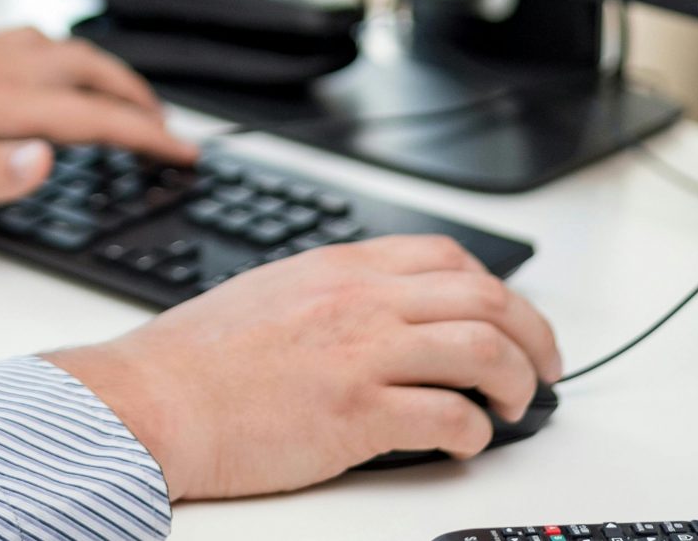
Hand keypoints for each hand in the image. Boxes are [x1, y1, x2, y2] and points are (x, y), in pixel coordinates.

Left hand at [0, 25, 196, 213]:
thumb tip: (44, 160)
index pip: (87, 117)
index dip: (142, 134)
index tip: (181, 152)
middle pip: (83, 71)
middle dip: (133, 95)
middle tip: (166, 128)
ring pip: (52, 49)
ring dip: (95, 67)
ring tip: (117, 92)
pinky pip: (10, 44)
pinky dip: (42, 50)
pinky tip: (32, 60)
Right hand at [44, 235, 563, 500]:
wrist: (152, 399)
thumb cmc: (197, 359)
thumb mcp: (271, 291)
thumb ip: (333, 293)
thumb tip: (384, 316)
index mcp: (339, 267)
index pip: (447, 256)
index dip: (496, 289)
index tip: (510, 319)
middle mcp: (360, 300)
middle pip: (483, 297)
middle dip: (533, 334)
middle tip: (545, 368)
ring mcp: (361, 354)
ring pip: (481, 349)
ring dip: (517, 382)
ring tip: (515, 407)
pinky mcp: (357, 414)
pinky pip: (448, 416)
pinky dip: (474, 432)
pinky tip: (466, 442)